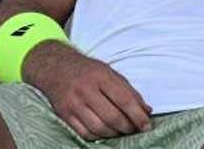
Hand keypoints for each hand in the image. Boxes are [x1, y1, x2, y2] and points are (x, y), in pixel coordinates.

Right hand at [22, 40, 152, 140]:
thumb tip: (147, 111)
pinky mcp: (64, 115)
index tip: (148, 126)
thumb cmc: (88, 71)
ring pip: (99, 128)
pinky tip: (106, 132)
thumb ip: (129, 92)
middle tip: (135, 130)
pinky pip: (84, 133)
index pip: (124, 100)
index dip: (138, 116)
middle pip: (112, 117)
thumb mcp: (111, 73)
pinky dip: (98, 136)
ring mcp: (73, 104)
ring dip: (114, 134)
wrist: (56, 68)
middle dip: (128, 127)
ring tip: (122, 131)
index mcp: (101, 77)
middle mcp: (86, 90)